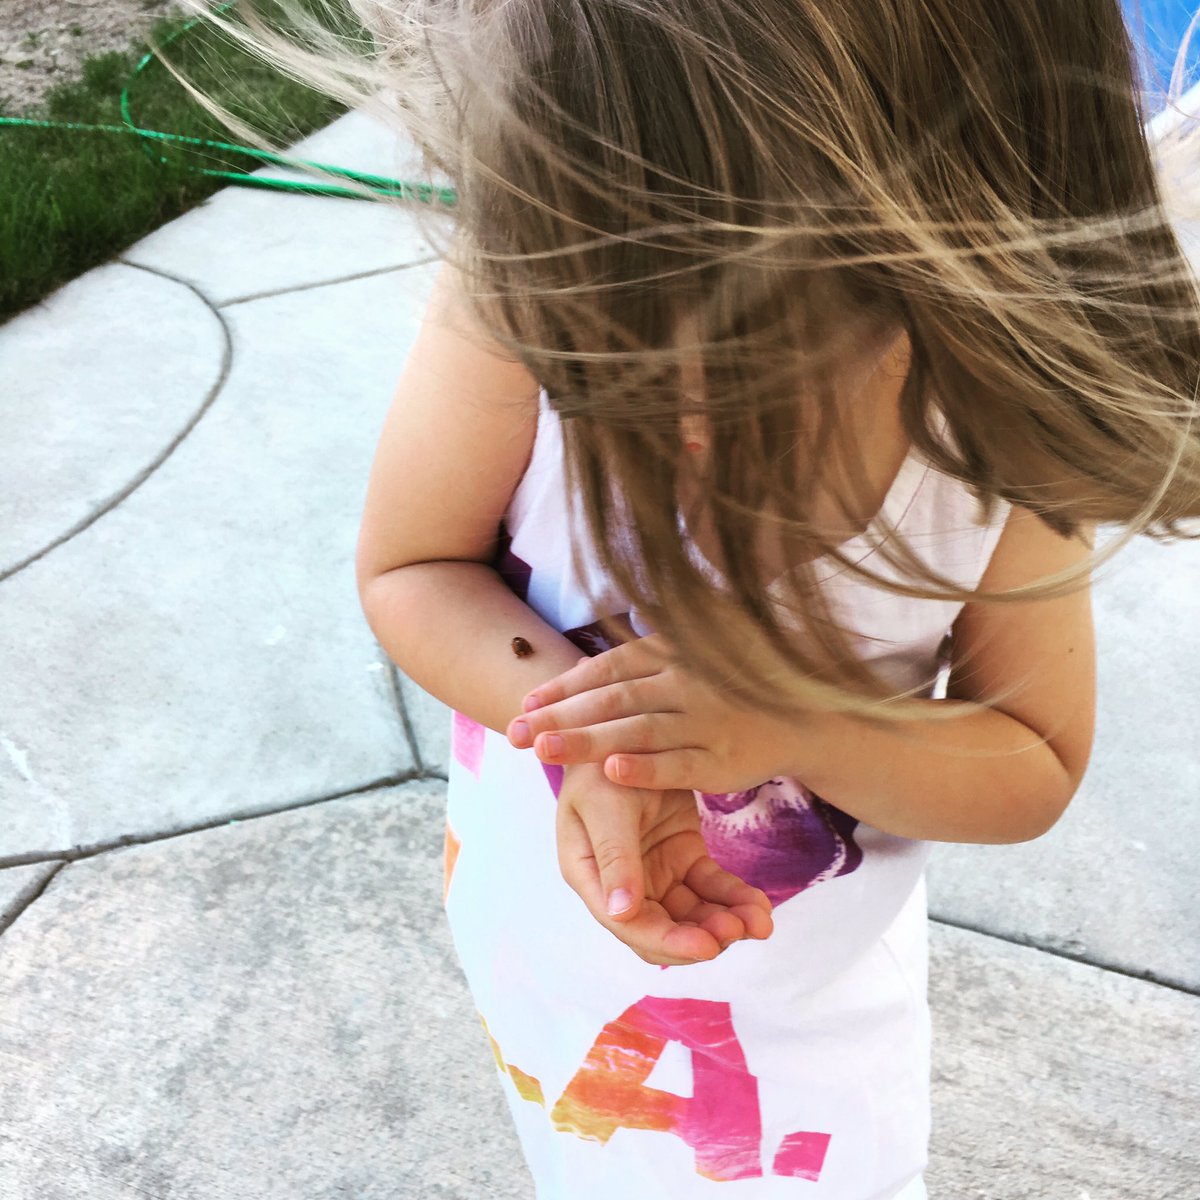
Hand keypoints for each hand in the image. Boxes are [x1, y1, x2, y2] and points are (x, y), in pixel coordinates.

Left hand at [507, 632, 814, 792]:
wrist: (805, 717)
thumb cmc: (734, 688)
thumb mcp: (692, 655)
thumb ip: (642, 658)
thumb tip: (581, 665)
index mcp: (675, 653)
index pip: (610, 668)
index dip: (567, 686)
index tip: (528, 704)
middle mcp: (687, 681)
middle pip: (614, 699)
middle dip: (562, 716)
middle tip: (516, 734)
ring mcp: (706, 719)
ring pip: (638, 730)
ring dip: (588, 740)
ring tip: (543, 750)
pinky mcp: (723, 759)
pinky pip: (678, 765)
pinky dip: (646, 768)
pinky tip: (611, 772)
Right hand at [556, 760, 772, 966]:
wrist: (629, 725)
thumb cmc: (602, 761)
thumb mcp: (605, 803)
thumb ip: (614, 856)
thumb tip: (622, 912)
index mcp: (590, 874)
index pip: (628, 923)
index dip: (668, 941)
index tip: (708, 946)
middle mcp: (620, 881)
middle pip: (663, 928)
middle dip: (703, 936)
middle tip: (742, 929)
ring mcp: (653, 870)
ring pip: (691, 914)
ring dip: (724, 922)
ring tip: (760, 921)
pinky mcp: (681, 856)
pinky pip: (710, 887)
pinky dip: (734, 899)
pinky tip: (759, 907)